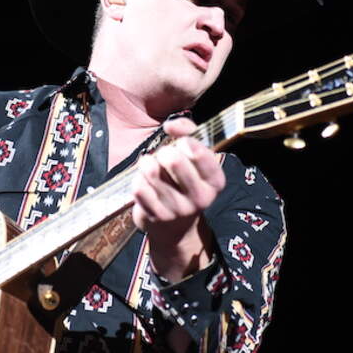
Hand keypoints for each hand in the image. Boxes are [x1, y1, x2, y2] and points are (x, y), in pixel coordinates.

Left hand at [132, 117, 224, 282]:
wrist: (174, 226)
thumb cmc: (183, 181)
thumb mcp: (193, 157)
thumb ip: (187, 132)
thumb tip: (171, 126)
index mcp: (215, 181)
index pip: (199, 152)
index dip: (185, 142)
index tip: (182, 144)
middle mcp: (200, 198)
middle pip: (173, 159)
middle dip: (164, 152)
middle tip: (164, 157)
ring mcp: (178, 209)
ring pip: (151, 171)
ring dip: (147, 164)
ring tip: (151, 167)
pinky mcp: (156, 216)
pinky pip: (139, 186)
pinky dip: (138, 179)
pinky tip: (144, 182)